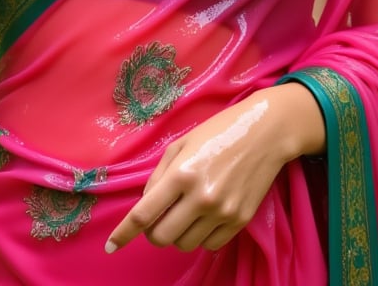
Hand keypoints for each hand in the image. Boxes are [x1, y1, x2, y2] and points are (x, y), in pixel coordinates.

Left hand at [105, 83, 322, 254]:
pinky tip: (204, 215)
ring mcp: (222, 212)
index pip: (144, 214)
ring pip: (184, 244)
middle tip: (158, 216)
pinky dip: (200, 236)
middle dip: (152, 232)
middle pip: (162, 237)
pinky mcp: (239, 221)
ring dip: (177, 233)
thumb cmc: (219, 131)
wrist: (265, 133)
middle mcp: (201, 197)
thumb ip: (160, 176)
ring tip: (185, 210)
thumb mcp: (182, 144)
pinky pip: (209, 245)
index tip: (111, 246)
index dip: (124, 233)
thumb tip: (146, 207)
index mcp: (182, 173)